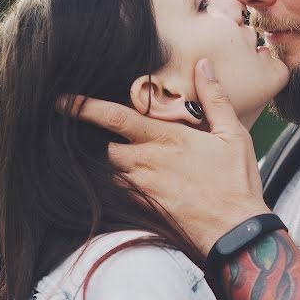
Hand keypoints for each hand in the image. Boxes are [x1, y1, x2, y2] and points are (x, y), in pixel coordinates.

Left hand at [62, 59, 269, 254]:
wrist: (235, 233)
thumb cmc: (236, 182)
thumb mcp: (233, 134)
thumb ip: (214, 98)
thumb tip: (203, 66)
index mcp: (166, 139)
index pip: (115, 118)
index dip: (84, 107)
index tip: (62, 100)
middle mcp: (147, 162)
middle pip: (104, 146)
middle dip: (100, 137)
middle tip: (101, 130)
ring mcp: (142, 188)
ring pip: (110, 169)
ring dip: (113, 160)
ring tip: (127, 154)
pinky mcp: (144, 208)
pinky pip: (121, 190)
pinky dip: (123, 181)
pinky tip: (139, 178)